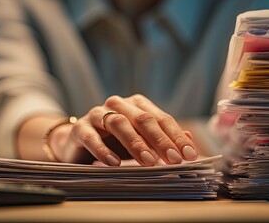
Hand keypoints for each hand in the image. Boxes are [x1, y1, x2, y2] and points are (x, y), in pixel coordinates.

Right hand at [51, 94, 197, 165]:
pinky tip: (114, 163)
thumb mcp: (142, 141)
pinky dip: (103, 150)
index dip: (176, 136)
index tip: (190, 155)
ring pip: (118, 124)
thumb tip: (189, 139)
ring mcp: (97, 114)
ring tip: (148, 162)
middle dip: (160, 140)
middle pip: (142, 119)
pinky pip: (92, 138)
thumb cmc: (115, 142)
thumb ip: (163, 138)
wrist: (78, 142)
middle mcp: (118, 105)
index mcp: (136, 105)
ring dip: (135, 143)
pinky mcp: (80, 129)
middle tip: (173, 159)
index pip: (161, 118)